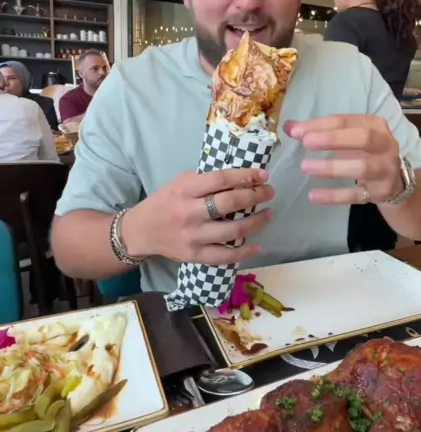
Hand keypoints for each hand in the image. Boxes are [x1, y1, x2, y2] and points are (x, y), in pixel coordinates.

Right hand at [121, 168, 274, 264]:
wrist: (140, 231)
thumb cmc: (164, 202)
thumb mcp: (180, 183)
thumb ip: (206, 181)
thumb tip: (241, 179)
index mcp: (185, 190)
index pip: (221, 180)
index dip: (246, 176)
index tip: (263, 175)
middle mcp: (189, 213)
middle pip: (230, 203)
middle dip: (255, 196)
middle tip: (269, 192)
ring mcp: (193, 237)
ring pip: (232, 231)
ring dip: (256, 222)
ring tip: (269, 214)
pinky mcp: (194, 256)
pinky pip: (224, 256)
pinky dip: (244, 252)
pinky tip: (258, 246)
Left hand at [285, 115, 402, 204]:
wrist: (396, 182)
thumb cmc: (365, 153)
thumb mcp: (347, 137)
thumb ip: (318, 131)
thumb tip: (289, 126)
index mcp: (375, 125)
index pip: (346, 121)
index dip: (321, 125)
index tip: (297, 131)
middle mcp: (385, 145)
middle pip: (363, 139)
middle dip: (334, 139)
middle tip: (306, 143)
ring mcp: (386, 170)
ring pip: (362, 168)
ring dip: (333, 167)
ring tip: (306, 167)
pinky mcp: (381, 192)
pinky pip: (357, 195)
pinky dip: (335, 196)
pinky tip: (313, 196)